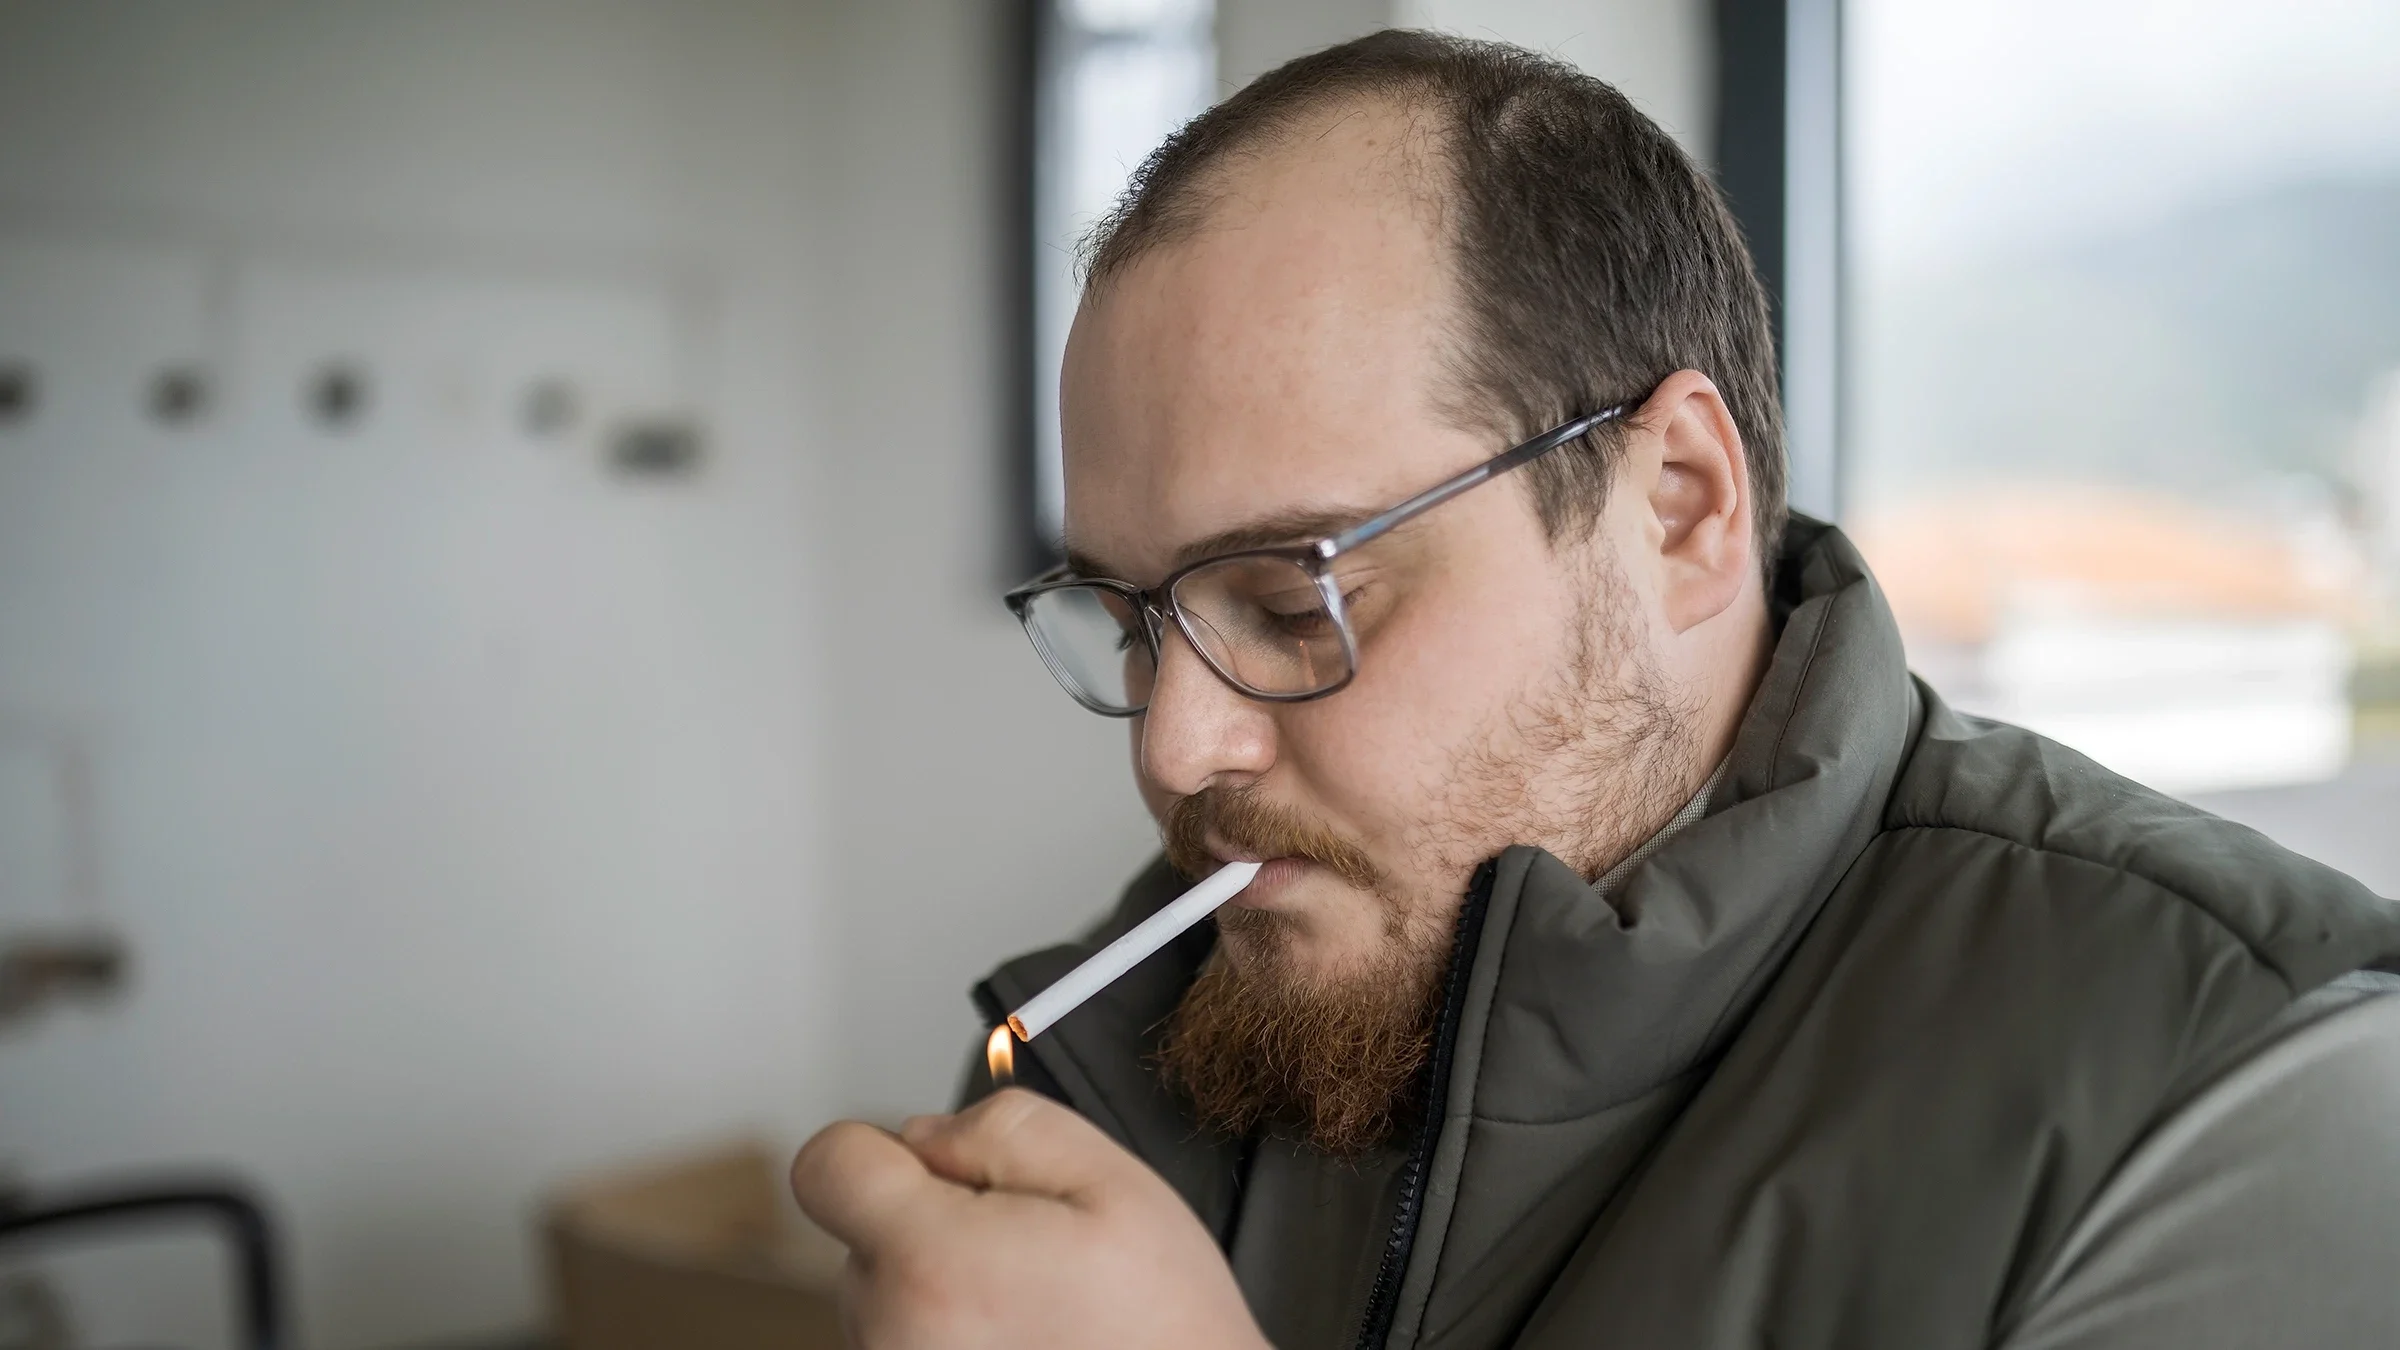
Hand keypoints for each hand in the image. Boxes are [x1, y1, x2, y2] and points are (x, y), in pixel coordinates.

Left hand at [790, 1089, 1269, 1349]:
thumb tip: (929, 1134)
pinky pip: (908, 1343)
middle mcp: (891, 1335)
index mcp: (931, 1264)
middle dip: (933, 1222)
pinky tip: (1024, 1343)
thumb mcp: (1111, 1181)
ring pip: (886, 1296)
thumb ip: (1004, 1127)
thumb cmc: (1164, 1327)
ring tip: (1036, 1309)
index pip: (828, 1166)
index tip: (941, 1171)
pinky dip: (952, 1335)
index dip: (886, 1150)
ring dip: (943, 1287)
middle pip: (863, 1234)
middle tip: (1031, 1251)